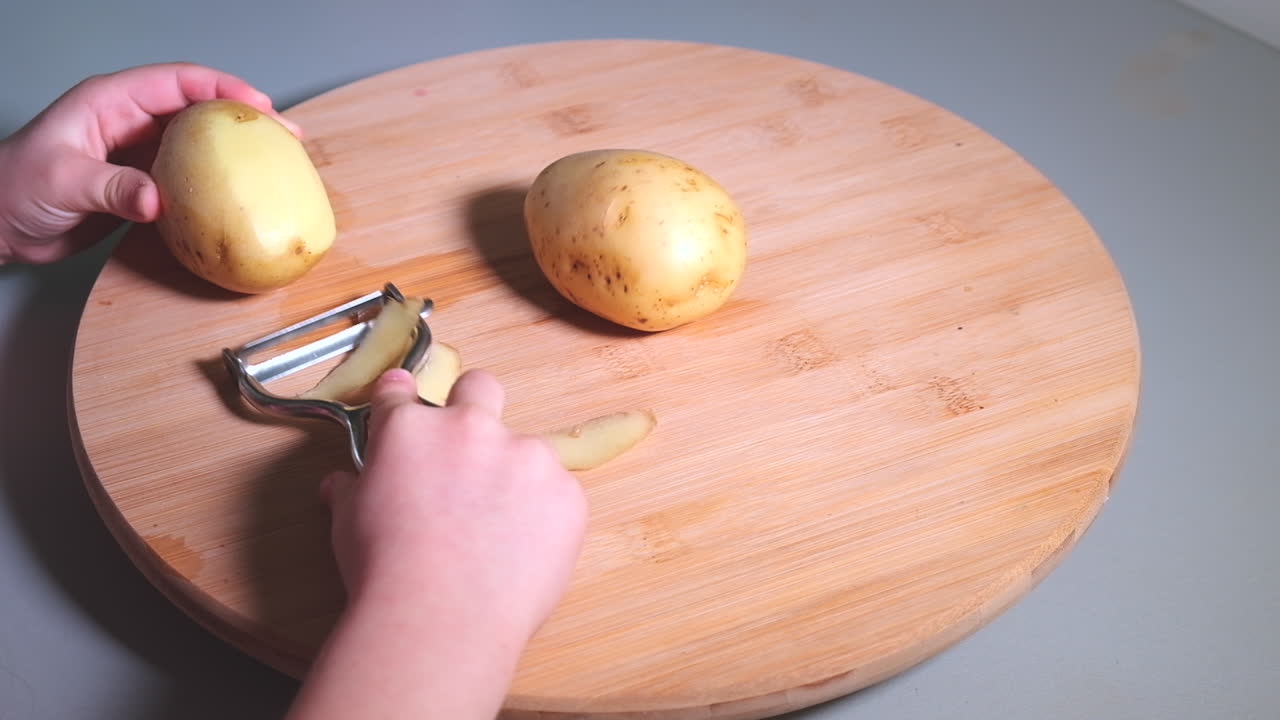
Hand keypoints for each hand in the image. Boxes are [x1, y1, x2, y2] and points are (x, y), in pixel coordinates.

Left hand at [0, 62, 299, 263]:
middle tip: (288, 136)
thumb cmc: (13, 188)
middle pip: (199, 109)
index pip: (177, 83)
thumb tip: (160, 200)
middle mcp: (130, 121)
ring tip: (278, 164)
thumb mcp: (63, 182)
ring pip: (199, 144)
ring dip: (237, 153)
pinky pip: (189, 178)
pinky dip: (218, 184)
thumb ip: (113, 188)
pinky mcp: (142, 185)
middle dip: (244, 119)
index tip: (259, 106)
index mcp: (111, 102)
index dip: (222, 88)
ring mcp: (138, 153)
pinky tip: (242, 196)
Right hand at [324, 367, 586, 633]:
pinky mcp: (565, 490)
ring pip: (525, 449)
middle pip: (479, 388)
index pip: (401, 390)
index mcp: (409, 429)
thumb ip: (352, 491)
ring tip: (497, 532)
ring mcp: (524, 454)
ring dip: (514, 476)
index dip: (401, 399)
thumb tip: (341, 484)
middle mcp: (469, 427)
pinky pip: (557, 492)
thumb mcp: (348, 524)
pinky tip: (522, 552)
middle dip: (472, 409)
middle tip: (467, 456)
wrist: (441, 617)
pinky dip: (544, 514)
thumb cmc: (384, 573)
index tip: (406, 406)